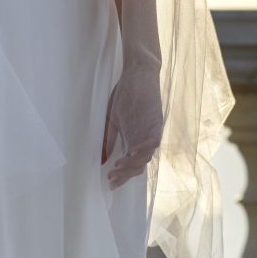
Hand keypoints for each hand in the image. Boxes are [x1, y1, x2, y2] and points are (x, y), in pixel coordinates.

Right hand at [101, 70, 162, 187]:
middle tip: (112, 178)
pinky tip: (131, 154)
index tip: (110, 184)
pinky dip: (143, 149)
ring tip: (117, 167)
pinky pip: (152, 141)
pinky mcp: (156, 122)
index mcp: (134, 140)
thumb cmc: (125, 95)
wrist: (138, 73)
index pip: (131, 165)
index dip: (122, 176)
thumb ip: (109, 140)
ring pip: (146, 157)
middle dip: (125, 175)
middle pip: (138, 165)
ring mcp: (151, 132)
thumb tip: (101, 160)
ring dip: (132, 164)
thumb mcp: (113, 121)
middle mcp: (145, 139)